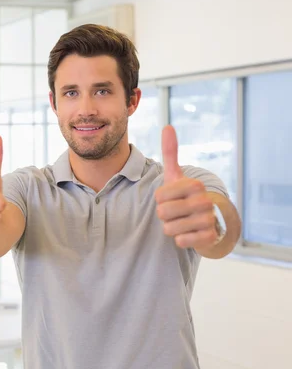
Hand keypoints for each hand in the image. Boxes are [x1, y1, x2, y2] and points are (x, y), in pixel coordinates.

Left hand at [155, 125, 217, 250]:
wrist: (203, 221)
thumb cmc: (183, 196)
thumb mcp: (175, 175)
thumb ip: (170, 152)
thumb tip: (168, 127)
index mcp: (195, 185)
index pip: (159, 196)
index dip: (160, 199)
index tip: (172, 197)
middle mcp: (205, 201)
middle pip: (162, 212)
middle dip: (164, 215)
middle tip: (177, 211)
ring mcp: (208, 220)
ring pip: (169, 228)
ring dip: (171, 227)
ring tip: (183, 221)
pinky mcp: (208, 238)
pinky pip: (180, 241)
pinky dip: (180, 239)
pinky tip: (190, 232)